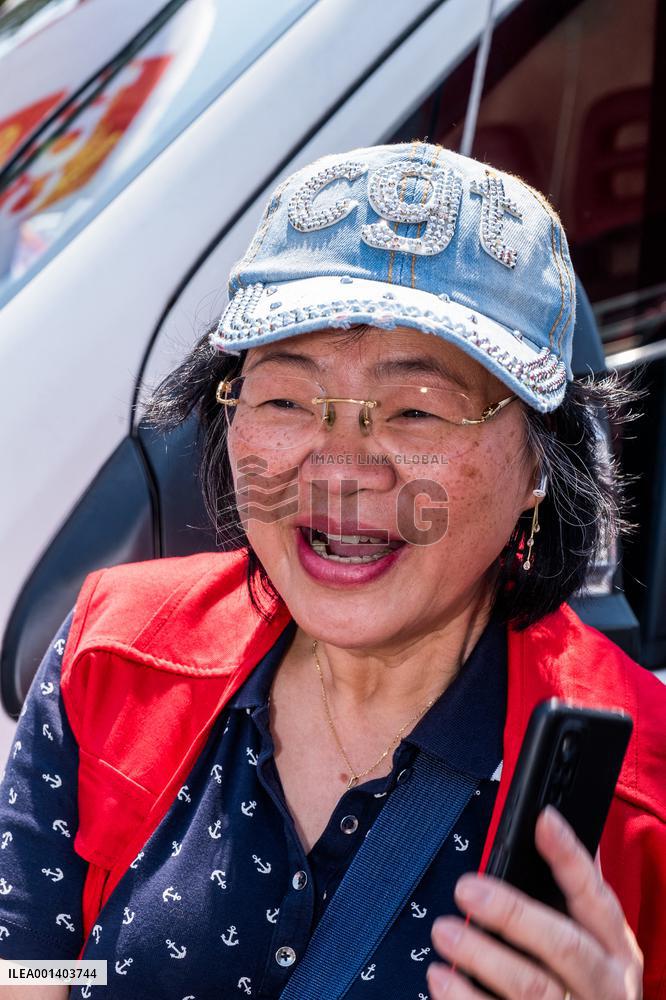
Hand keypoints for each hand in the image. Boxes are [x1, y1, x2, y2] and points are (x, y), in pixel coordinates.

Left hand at [427, 805, 642, 998]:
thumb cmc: (595, 986)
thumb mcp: (603, 944)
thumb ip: (579, 893)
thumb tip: (552, 825)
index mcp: (615, 949)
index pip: (595, 896)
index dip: (569, 857)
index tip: (542, 820)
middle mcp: (603, 985)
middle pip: (562, 945)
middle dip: (512, 914)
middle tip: (465, 889)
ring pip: (529, 988)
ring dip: (481, 957)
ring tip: (443, 932)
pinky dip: (465, 999)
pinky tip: (441, 978)